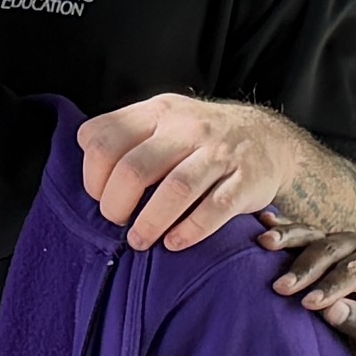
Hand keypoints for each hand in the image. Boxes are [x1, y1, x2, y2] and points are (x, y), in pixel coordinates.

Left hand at [74, 94, 293, 253]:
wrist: (268, 138)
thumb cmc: (201, 139)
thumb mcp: (163, 120)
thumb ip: (126, 135)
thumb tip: (87, 164)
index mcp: (158, 112)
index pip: (105, 139)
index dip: (93, 176)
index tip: (100, 197)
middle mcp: (188, 127)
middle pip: (135, 168)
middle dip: (116, 204)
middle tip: (117, 222)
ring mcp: (220, 153)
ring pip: (176, 189)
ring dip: (150, 223)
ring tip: (139, 241)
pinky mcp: (246, 180)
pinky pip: (215, 209)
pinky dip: (190, 231)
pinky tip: (175, 244)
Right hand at [267, 214, 355, 337]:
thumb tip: (331, 310)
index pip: (353, 272)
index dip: (330, 287)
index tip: (308, 304)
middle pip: (329, 251)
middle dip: (304, 269)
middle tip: (280, 287)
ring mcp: (337, 243)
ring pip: (311, 236)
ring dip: (287, 239)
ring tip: (265, 242)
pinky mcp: (317, 247)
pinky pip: (299, 236)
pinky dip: (282, 228)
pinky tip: (263, 221)